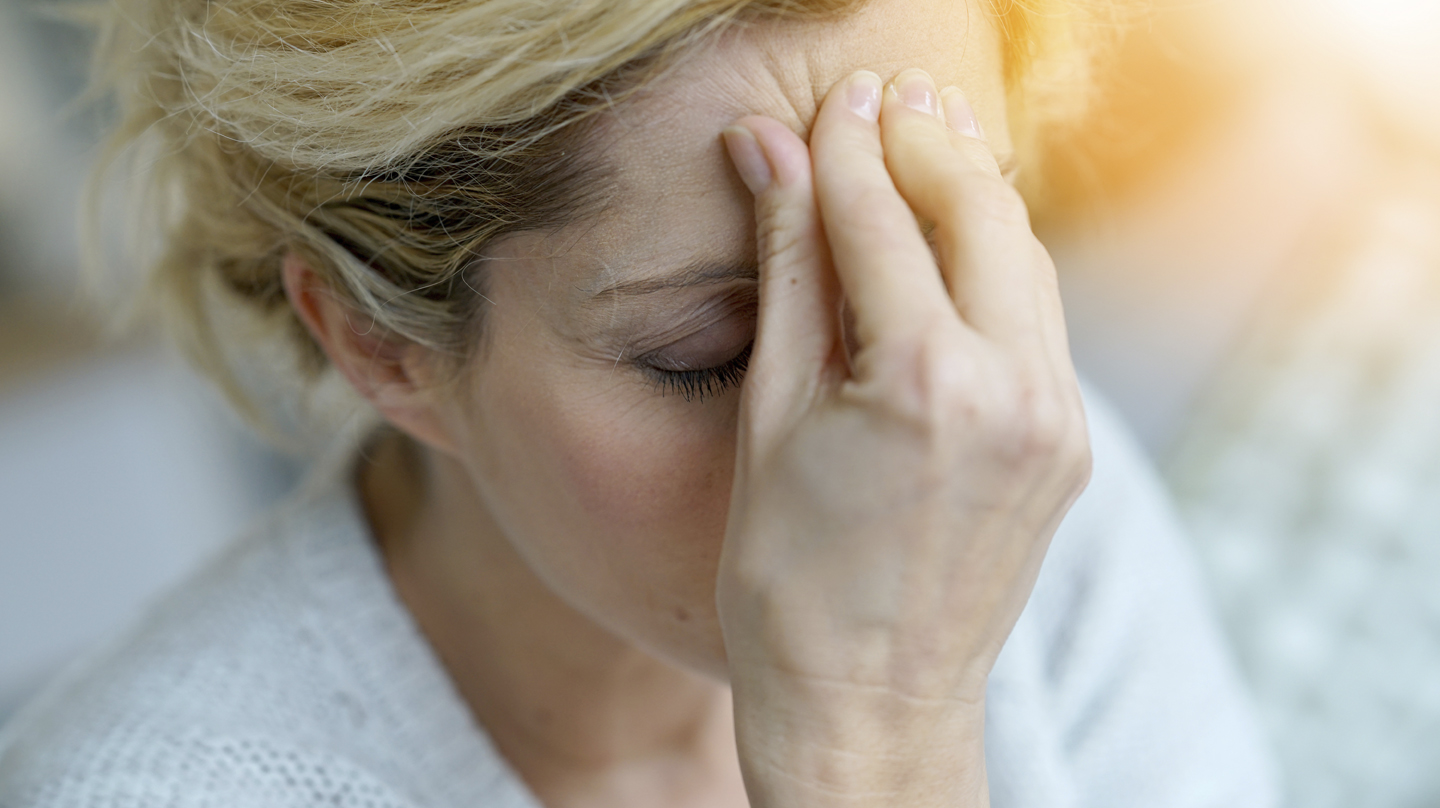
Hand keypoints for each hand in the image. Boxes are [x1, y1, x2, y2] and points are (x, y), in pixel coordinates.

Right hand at [716, 68, 1091, 807]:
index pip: (881, 223)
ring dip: (971, 196)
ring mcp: (1057, 422)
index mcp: (926, 385)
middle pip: (979, 215)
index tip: (827, 102)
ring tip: (919, 144)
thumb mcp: (771, 420)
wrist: (870, 704)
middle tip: (882, 98)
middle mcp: (1015, 392)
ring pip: (1025, 260)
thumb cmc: (791, 584)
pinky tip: (956, 242)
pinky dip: (997, 265)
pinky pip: (1040, 320)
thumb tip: (770, 158)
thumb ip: (786, 276)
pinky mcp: (1069, 445)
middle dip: (926, 145)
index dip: (846, 150)